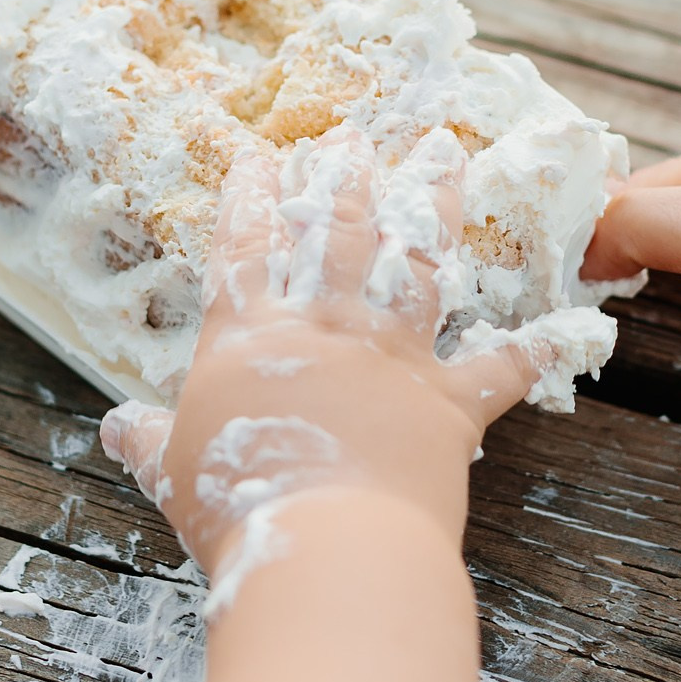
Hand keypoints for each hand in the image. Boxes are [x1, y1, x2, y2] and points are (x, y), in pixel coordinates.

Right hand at [101, 127, 550, 585]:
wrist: (327, 544)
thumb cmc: (238, 507)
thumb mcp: (171, 474)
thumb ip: (148, 442)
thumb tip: (115, 427)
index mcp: (248, 339)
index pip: (243, 251)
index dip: (248, 200)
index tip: (256, 155)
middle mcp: (325, 330)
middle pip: (338, 236)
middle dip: (345, 179)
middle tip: (353, 137)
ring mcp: (394, 360)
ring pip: (416, 266)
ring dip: (434, 207)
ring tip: (444, 157)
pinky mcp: (449, 404)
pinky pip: (500, 370)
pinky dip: (533, 351)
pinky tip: (565, 328)